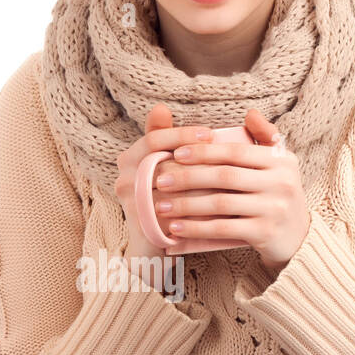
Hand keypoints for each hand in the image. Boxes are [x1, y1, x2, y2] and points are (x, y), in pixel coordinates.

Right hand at [113, 104, 227, 268]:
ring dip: (203, 180)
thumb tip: (160, 107)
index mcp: (128, 159)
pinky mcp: (143, 224)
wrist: (151, 247)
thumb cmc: (164, 202)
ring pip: (171, 185)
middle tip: (227, 155)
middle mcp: (124, 178)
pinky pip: (174, 211)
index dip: (182, 134)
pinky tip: (221, 203)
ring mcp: (132, 203)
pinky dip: (199, 206)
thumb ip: (163, 140)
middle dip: (198, 156)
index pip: (155, 138)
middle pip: (163, 160)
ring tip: (231, 178)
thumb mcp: (162, 167)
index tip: (210, 134)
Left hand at [151, 106, 311, 272]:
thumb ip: (265, 137)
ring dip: (187, 205)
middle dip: (188, 177)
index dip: (204, 151)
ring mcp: (274, 209)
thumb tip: (250, 113)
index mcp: (280, 160)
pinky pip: (224, 229)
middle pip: (225, 176)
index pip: (235, 152)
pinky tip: (177, 228)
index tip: (176, 153)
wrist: (299, 237)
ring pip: (221, 204)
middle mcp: (280, 182)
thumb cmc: (279, 195)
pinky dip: (197, 229)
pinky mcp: (265, 233)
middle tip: (160, 180)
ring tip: (161, 206)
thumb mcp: (279, 164)